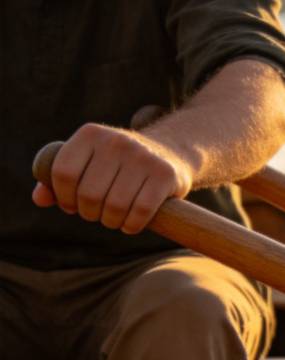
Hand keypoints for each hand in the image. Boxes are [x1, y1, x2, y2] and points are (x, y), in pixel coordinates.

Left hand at [32, 123, 193, 233]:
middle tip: (97, 215)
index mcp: (90, 134)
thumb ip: (60, 180)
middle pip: (89, 194)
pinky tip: (130, 225)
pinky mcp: (165, 174)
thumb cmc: (120, 165)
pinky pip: (141, 211)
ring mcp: (142, 157)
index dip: (63, 198)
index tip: (72, 206)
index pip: (63, 173)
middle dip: (89, 213)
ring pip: (115, 206)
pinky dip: (132, 226)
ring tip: (114, 220)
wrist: (170, 154)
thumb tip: (39, 199)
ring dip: (111, 222)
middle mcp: (116, 141)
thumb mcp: (89, 163)